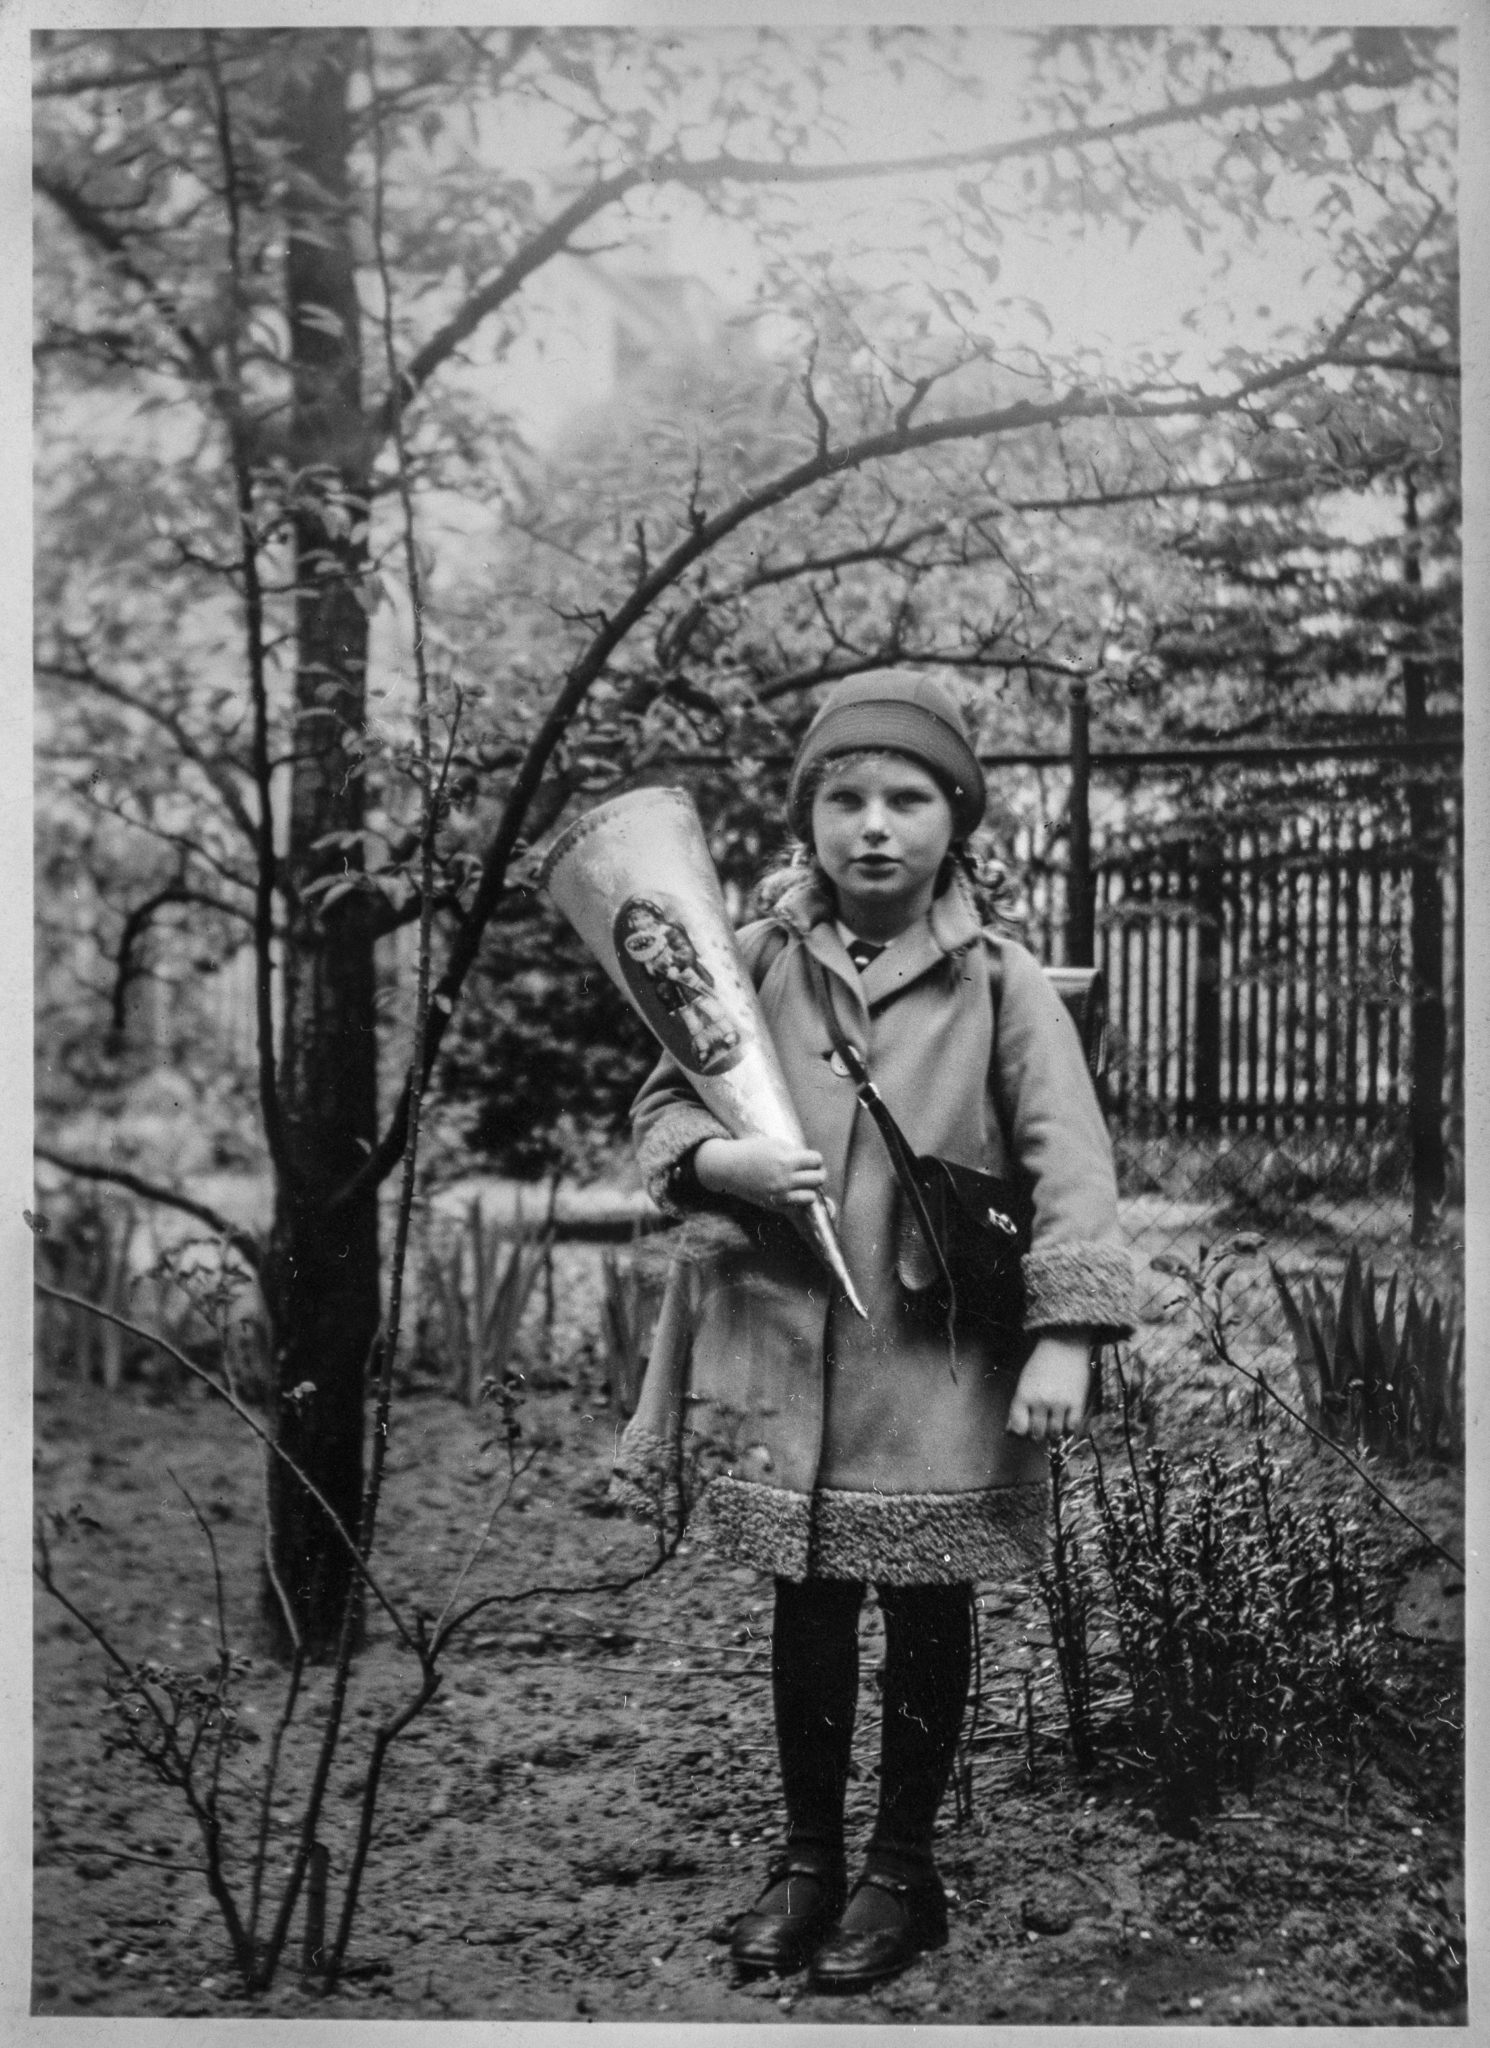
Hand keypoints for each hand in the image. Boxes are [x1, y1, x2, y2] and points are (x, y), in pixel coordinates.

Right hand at [694, 1135, 826, 1214]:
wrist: (727, 1168)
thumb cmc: (751, 1152)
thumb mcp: (774, 1144)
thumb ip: (794, 1153)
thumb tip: (813, 1163)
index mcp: (785, 1160)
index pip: (816, 1160)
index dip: (815, 1159)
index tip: (810, 1159)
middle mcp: (784, 1180)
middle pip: (818, 1179)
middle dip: (818, 1173)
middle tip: (811, 1171)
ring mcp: (779, 1195)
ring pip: (811, 1196)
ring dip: (810, 1189)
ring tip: (803, 1183)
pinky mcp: (774, 1205)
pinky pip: (797, 1207)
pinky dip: (798, 1200)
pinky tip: (792, 1192)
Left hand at [1007, 1332, 1092, 1440]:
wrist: (1064, 1345)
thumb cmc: (1041, 1363)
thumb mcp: (1024, 1382)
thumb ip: (1018, 1406)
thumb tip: (1011, 1430)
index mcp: (1024, 1395)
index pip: (1019, 1427)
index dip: (1021, 1432)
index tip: (1025, 1429)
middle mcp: (1041, 1401)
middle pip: (1037, 1432)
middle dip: (1038, 1433)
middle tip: (1041, 1426)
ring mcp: (1060, 1403)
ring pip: (1055, 1432)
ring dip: (1053, 1431)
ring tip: (1053, 1421)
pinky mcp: (1077, 1402)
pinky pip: (1072, 1427)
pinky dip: (1068, 1427)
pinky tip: (1066, 1418)